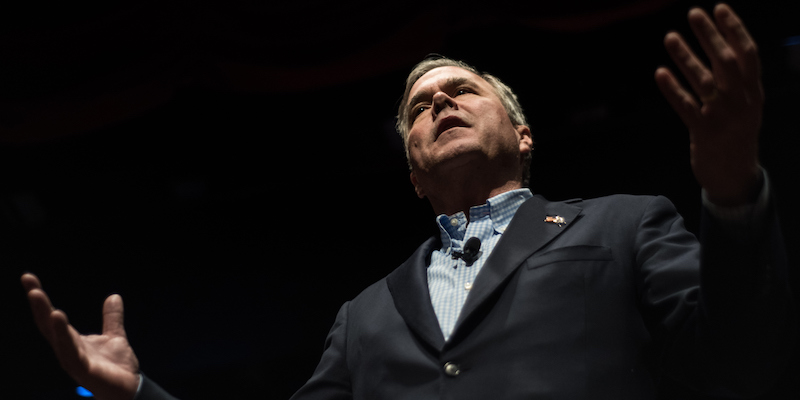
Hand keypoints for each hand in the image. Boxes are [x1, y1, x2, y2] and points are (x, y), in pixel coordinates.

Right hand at [21, 273, 140, 399]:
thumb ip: (112, 318)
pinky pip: (71, 352)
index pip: (51, 316)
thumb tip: (114, 296)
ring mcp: (73, 361)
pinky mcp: (84, 370)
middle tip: (30, 283)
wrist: (130, 389)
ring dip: (48, 319)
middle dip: (39, 304)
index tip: (28, 278)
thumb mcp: (114, 336)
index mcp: (72, 340)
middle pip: (48, 324)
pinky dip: (64, 337)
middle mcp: (67, 349)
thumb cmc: (117, 367)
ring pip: (57, 337)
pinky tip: (59, 320)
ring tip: (40, 298)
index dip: (40, 299)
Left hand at [655, 3, 762, 205]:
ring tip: (670, 37)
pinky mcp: (704, 133)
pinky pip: (685, 107)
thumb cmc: (736, 134)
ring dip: (686, 57)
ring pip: (704, 82)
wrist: (735, 176)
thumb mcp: (745, 105)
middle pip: (726, 62)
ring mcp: (723, 117)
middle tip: (693, 13)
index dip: (734, 29)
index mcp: (753, 92)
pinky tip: (660, 73)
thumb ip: (735, 80)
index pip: (747, 53)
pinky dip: (672, 89)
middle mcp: (741, 101)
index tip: (719, 8)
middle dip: (710, 36)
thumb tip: (722, 45)